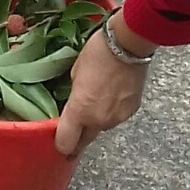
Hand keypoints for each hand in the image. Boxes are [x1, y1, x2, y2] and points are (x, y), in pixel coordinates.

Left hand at [54, 24, 151, 159]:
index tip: (57, 142)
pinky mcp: (132, 111)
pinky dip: (111, 112)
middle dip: (76, 139)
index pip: (66, 143)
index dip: (60, 145)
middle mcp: (99, 120)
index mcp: (80, 111)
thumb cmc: (97, 53)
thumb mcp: (75, 73)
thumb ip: (73, 96)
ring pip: (101, 129)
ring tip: (95, 102)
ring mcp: (117, 118)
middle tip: (72, 133)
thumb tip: (73, 105)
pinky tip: (110, 96)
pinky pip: (115, 118)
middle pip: (84, 142)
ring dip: (95, 122)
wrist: (128, 45)